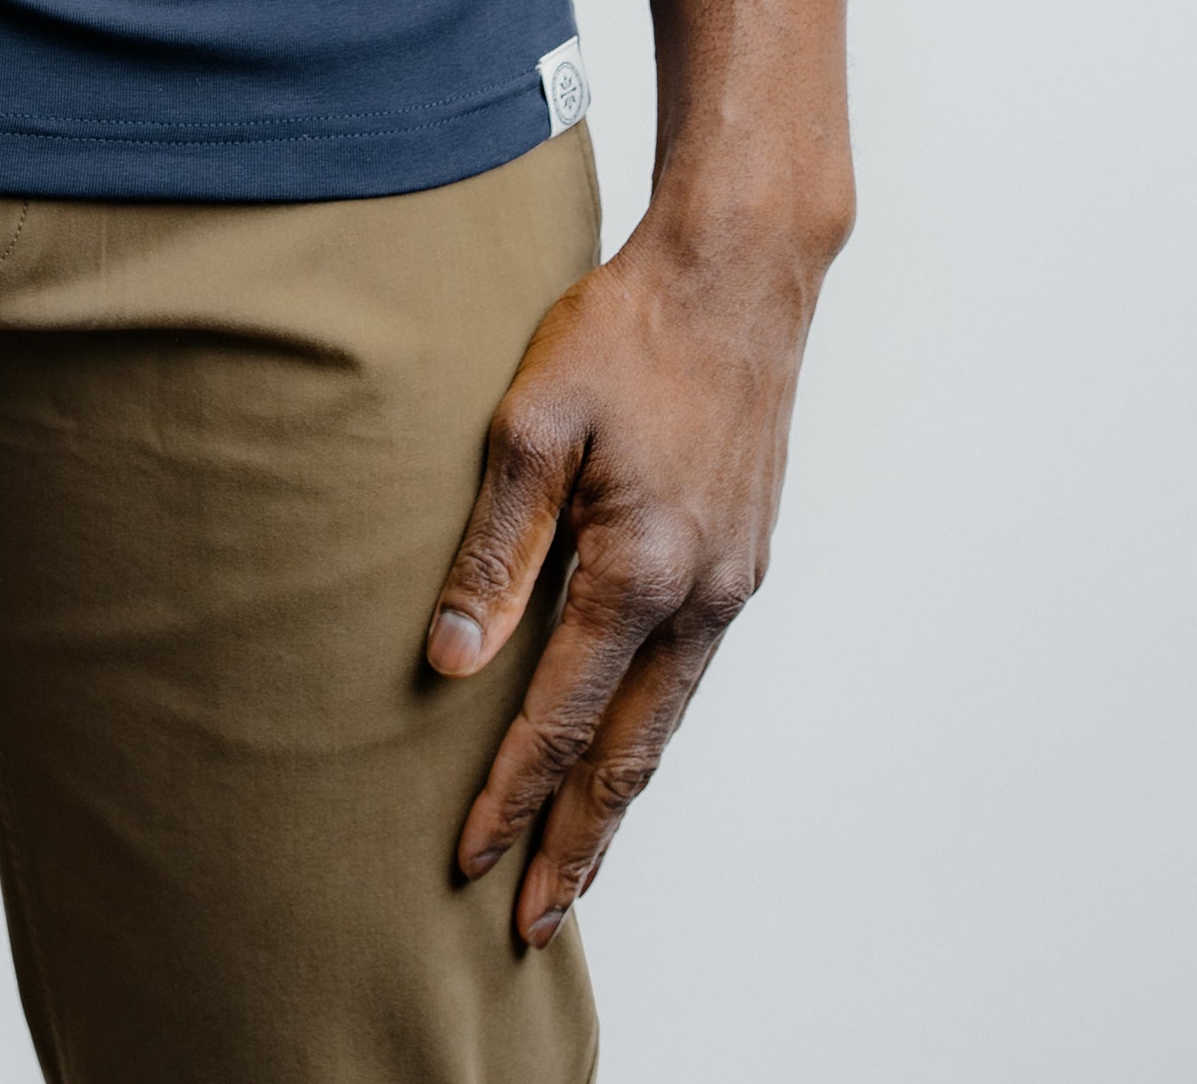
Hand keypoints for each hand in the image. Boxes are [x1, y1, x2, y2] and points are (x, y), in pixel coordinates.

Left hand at [427, 206, 833, 947]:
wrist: (738, 274)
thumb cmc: (626, 332)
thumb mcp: (530, 424)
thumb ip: (492, 549)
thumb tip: (449, 660)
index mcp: (642, 568)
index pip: (561, 716)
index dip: (512, 793)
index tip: (470, 858)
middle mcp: (701, 595)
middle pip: (630, 753)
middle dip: (580, 842)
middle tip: (538, 922)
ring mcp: (734, 581)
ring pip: (667, 721)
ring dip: (618, 796)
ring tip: (577, 860)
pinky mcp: (746, 557)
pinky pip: (690, 671)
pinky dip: (651, 728)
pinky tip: (623, 744)